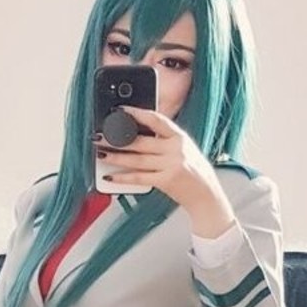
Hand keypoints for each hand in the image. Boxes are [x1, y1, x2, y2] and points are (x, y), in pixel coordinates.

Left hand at [96, 108, 235, 236]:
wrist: (207, 195)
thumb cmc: (192, 172)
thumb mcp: (183, 150)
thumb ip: (164, 141)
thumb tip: (133, 135)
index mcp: (180, 136)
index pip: (156, 119)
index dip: (136, 113)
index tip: (119, 110)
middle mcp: (176, 149)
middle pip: (141, 140)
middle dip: (116, 138)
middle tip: (99, 136)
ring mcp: (172, 165)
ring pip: (137, 159)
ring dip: (115, 157)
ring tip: (100, 154)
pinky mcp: (166, 181)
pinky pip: (139, 177)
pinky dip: (122, 177)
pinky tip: (110, 176)